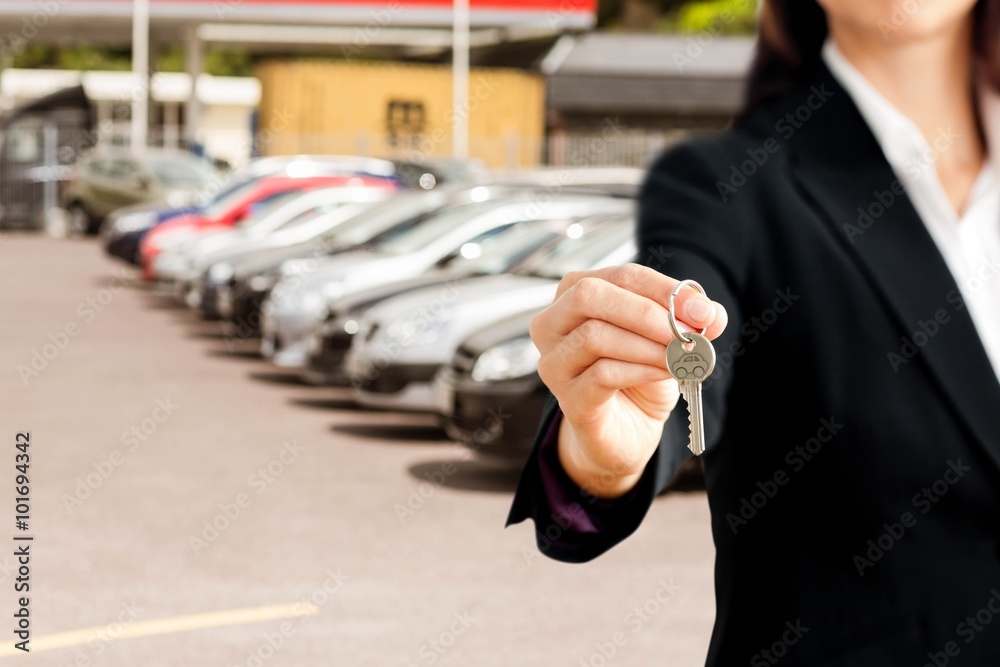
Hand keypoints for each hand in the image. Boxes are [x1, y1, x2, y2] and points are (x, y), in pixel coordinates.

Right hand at [530, 264, 727, 497]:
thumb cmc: (638, 377)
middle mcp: (553, 324)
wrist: (627, 431)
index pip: (619, 276)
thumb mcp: (667, 341)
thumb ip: (688, 321)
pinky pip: (601, 375)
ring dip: (647, 345)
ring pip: (593, 336)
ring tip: (680, 356)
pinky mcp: (568, 399)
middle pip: (589, 295)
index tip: (702, 310)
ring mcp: (555, 362)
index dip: (663, 289)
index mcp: (575, 295)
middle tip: (685, 330)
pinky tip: (665, 372)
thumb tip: (710, 313)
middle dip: (645, 311)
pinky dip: (642, 370)